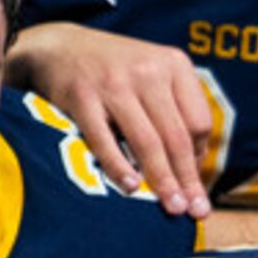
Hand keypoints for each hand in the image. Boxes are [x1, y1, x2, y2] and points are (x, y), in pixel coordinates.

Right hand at [9, 21, 215, 216]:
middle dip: (187, 179)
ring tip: (171, 207)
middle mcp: (148, 71)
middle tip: (196, 211)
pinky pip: (105, 141)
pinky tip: (130, 188)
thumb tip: (193, 169)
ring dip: (162, 180)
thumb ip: (175, 111)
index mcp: (174, 64)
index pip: (200, 122)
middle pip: (177, 137)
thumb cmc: (115, 71)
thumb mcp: (152, 74)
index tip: (194, 183)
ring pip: (147, 142)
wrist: (57, 46)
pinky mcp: (82, 97)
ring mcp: (114, 83)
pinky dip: (119, 167)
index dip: (199, 158)